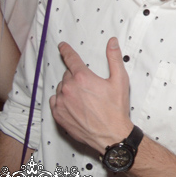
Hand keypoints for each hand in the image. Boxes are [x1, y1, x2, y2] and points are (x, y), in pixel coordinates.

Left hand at [49, 37, 132, 154]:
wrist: (110, 134)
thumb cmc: (116, 108)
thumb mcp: (120, 80)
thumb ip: (114, 58)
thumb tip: (112, 42)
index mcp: (82, 78)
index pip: (71, 59)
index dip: (66, 50)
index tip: (62, 46)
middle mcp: (69, 88)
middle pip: (67, 75)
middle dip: (76, 76)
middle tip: (89, 86)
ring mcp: (62, 102)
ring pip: (61, 88)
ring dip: (69, 88)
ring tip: (83, 97)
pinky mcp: (58, 115)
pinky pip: (55, 101)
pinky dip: (62, 100)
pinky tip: (73, 104)